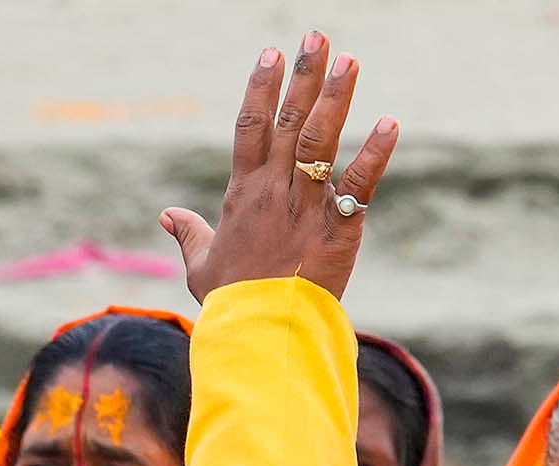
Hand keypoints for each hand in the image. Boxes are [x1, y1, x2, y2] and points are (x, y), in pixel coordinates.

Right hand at [162, 35, 398, 299]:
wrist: (262, 335)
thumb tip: (167, 215)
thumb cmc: (232, 304)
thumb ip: (188, 233)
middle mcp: (274, 190)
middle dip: (304, 76)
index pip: (251, 126)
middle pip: (290, 121)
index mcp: (243, 193)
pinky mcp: (338, 229)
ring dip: (337, 98)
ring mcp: (306, 206)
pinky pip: (358, 185)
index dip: (261, 87)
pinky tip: (391, 123)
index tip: (271, 53)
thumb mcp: (201, 266)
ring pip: (322, 141)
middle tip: (317, 36)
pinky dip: (375, 153)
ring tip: (350, 60)